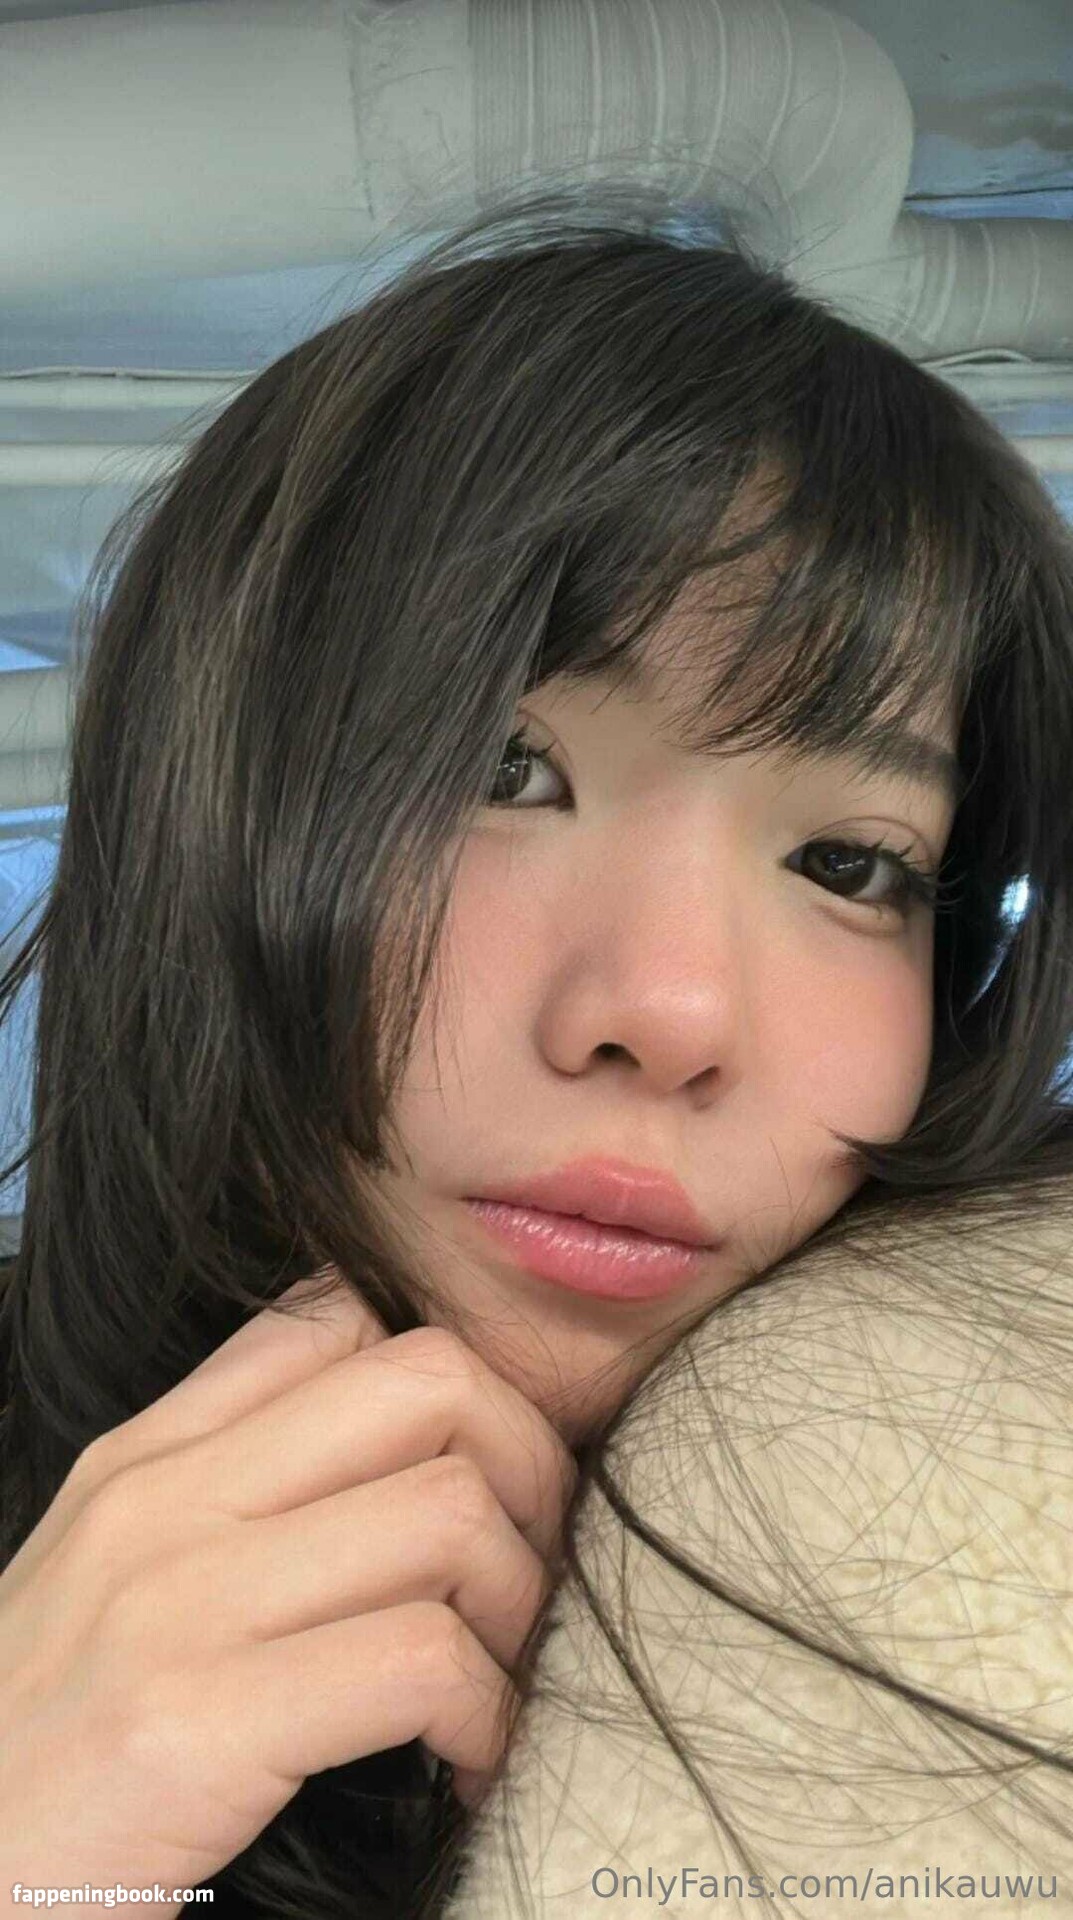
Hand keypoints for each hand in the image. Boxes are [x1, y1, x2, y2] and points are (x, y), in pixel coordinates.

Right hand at [0, 1272, 576, 1909]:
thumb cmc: (46, 1750)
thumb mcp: (113, 1578)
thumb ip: (235, 1486)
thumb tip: (397, 1434)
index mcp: (147, 1455)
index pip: (341, 1314)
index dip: (462, 1384)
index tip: (490, 1485)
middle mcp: (161, 1500)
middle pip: (428, 1380)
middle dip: (526, 1469)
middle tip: (526, 1576)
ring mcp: (172, 1603)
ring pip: (448, 1511)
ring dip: (516, 1607)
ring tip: (495, 1681)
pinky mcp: (191, 1726)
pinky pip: (420, 1661)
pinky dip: (485, 1715)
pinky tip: (466, 1762)